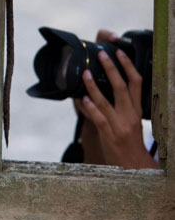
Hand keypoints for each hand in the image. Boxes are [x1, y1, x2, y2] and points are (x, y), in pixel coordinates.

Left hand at [76, 45, 158, 169]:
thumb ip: (119, 108)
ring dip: (94, 86)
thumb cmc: (129, 143)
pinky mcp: (110, 136)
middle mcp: (130, 115)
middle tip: (101, 54)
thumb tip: (95, 93)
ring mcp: (120, 125)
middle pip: (122, 87)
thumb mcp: (130, 122)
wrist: (134, 167)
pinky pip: (99, 119)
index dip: (129, 66)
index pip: (137, 83)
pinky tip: (82, 100)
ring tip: (85, 74)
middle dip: (111, 68)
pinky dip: (90, 108)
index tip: (120, 52)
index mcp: (137, 110)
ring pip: (106, 101)